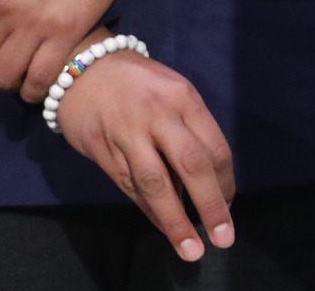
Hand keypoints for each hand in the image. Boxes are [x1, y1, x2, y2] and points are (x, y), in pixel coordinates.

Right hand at [55, 39, 236, 262]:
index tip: (230, 205)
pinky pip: (130, 187)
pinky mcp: (103, 151)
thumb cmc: (139, 82)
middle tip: (224, 237)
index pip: (214, 147)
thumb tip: (209, 177)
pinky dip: (149, 210)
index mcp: (184, 99)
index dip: (226, 182)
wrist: (83, 67)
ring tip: (191, 247)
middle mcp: (159, 116)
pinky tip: (163, 225)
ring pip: (157, 184)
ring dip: (175, 220)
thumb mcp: (174, 90)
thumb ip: (191, 128)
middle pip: (192, 166)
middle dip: (210, 206)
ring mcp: (129, 135)